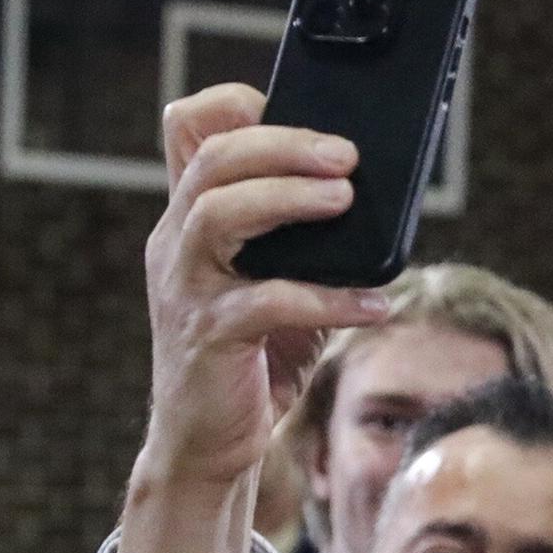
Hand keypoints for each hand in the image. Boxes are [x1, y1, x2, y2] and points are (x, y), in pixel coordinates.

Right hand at [118, 85, 390, 552]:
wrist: (210, 447)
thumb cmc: (254, 360)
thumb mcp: (281, 286)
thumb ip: (308, 243)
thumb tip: (374, 204)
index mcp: (191, 220)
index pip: (186, 131)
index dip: (231, 104)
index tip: (286, 106)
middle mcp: (177, 245)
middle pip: (211, 162)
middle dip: (282, 146)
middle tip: (346, 156)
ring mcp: (187, 290)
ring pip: (217, 214)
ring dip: (287, 198)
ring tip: (346, 199)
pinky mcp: (208, 338)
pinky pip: (265, 303)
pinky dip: (326, 298)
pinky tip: (375, 303)